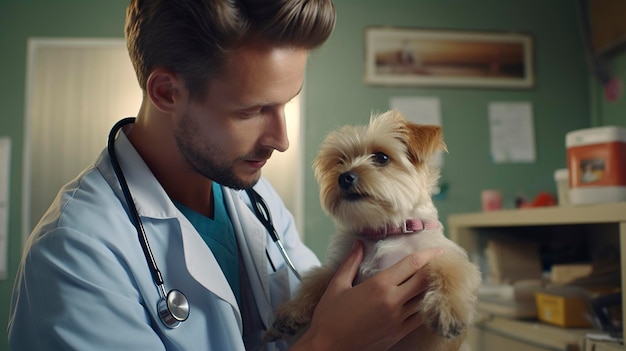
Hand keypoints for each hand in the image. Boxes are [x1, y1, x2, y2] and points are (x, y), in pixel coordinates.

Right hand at [291, 241, 442, 350]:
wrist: (328, 348)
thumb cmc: (329, 316)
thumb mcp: (337, 285)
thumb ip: (351, 262)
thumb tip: (359, 243)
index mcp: (378, 285)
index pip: (412, 265)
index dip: (428, 255)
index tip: (437, 250)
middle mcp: (393, 301)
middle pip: (424, 281)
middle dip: (433, 270)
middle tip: (438, 264)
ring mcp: (398, 320)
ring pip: (425, 300)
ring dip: (430, 289)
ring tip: (433, 282)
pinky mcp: (399, 334)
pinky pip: (419, 318)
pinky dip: (424, 308)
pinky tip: (423, 302)